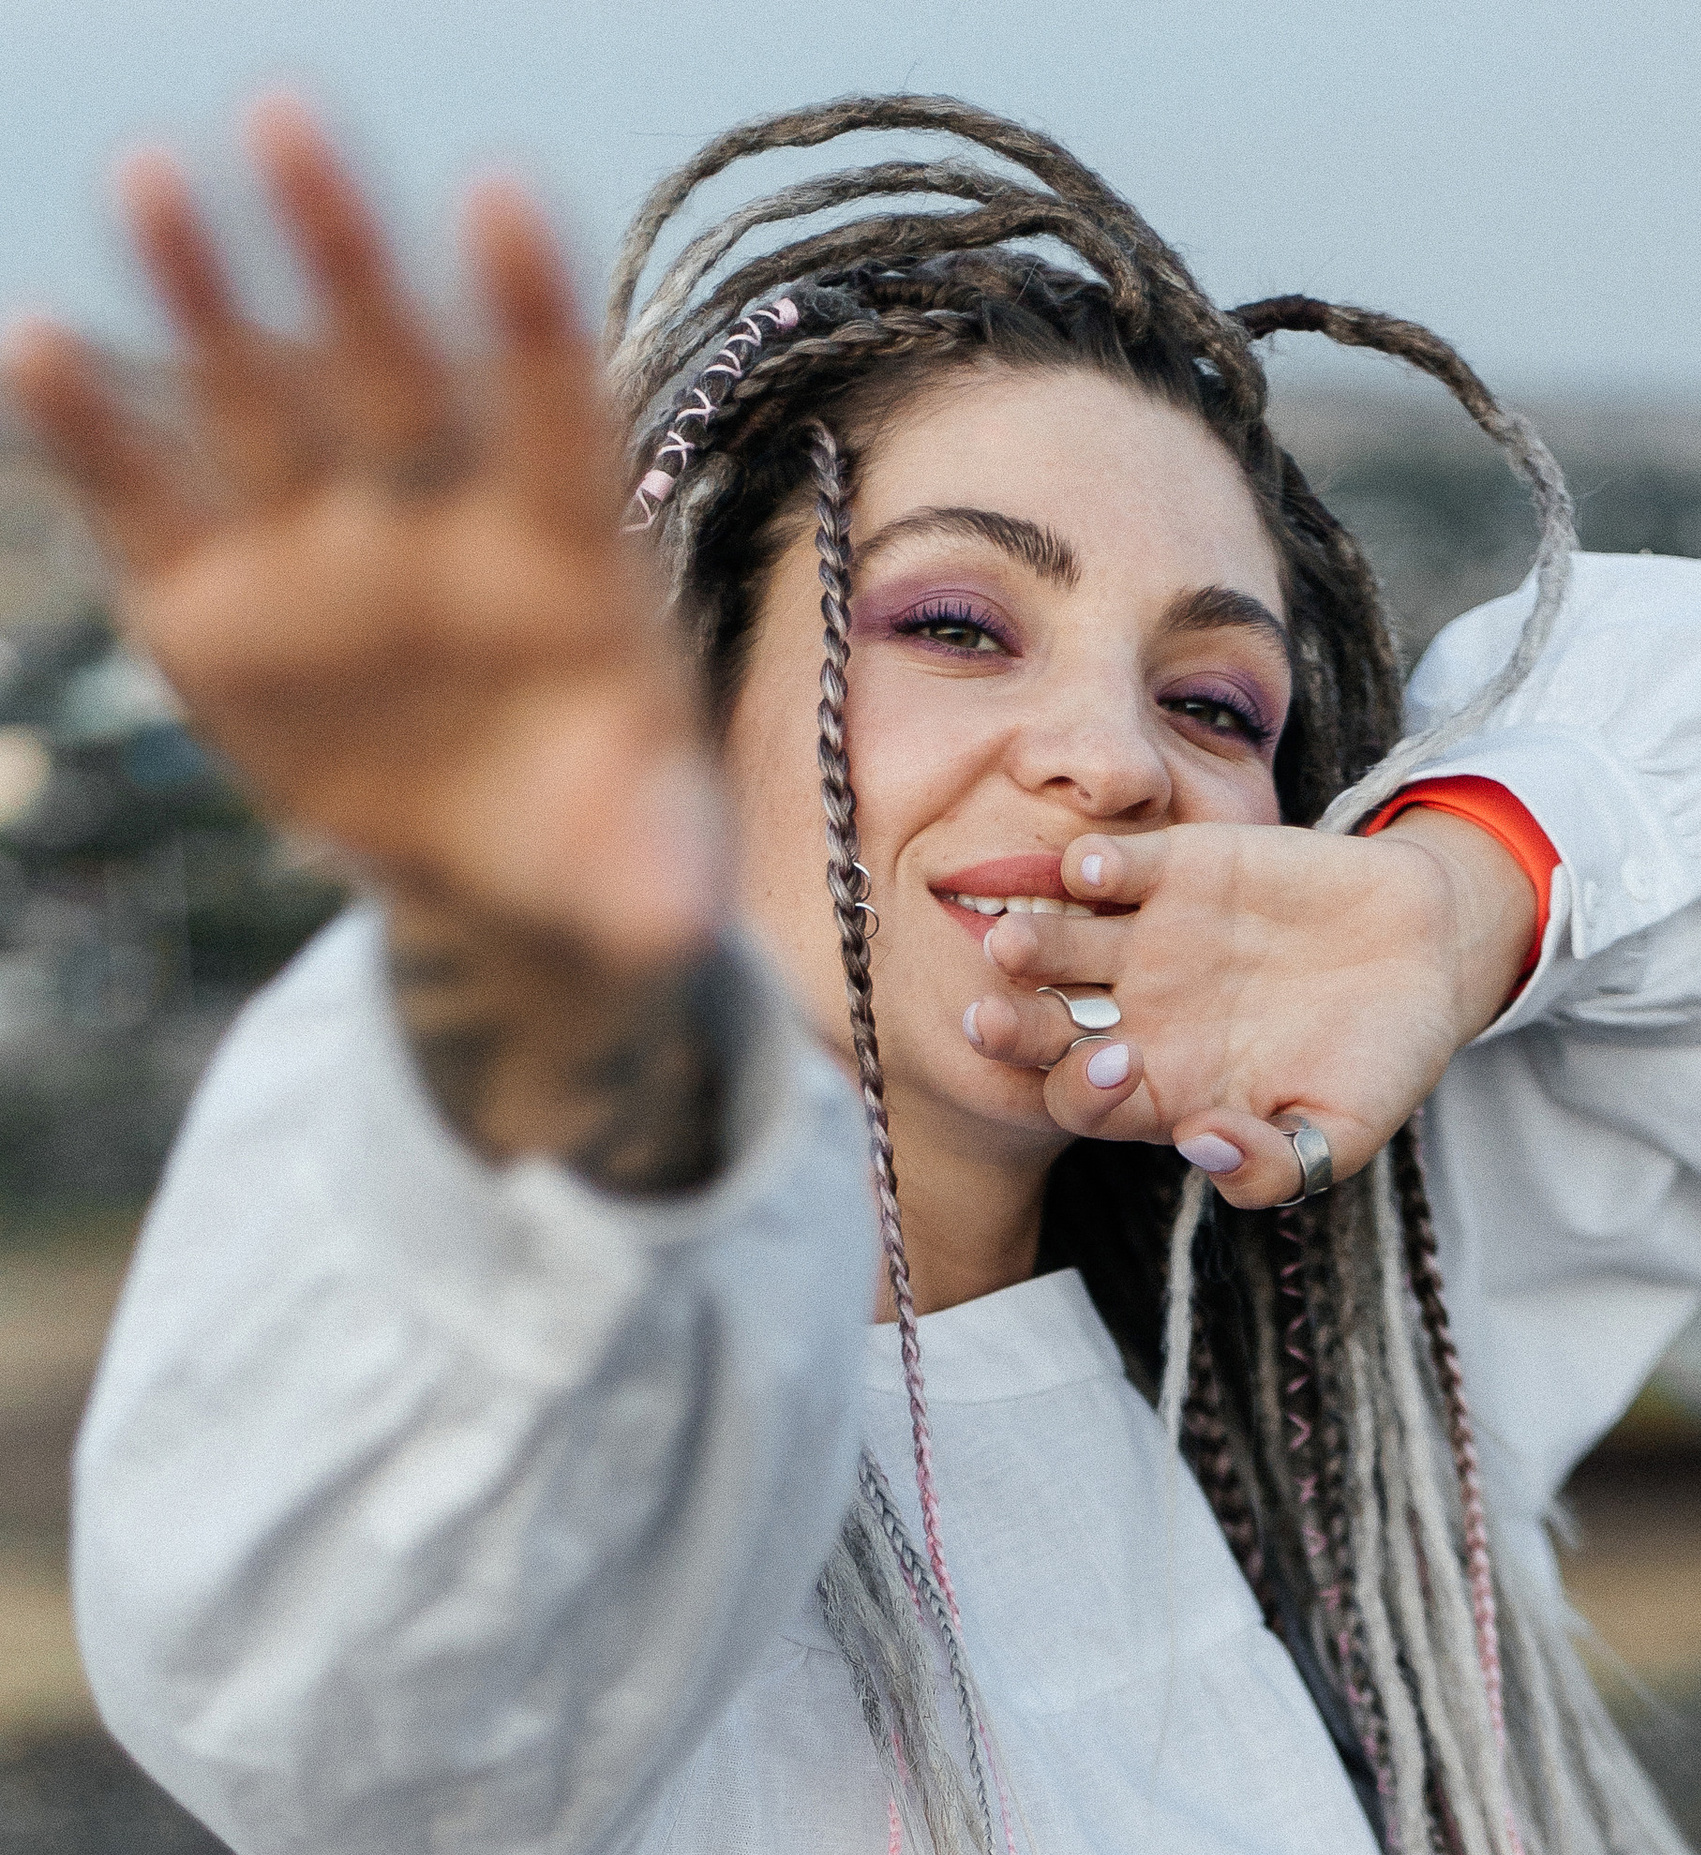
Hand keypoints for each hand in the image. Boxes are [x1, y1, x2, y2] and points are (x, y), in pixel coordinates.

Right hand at [1, 97, 719, 970]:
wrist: (503, 866)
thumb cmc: (601, 829)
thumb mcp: (644, 864)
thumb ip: (660, 875)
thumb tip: (672, 929)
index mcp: (564, 549)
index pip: (553, 408)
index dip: (526, 309)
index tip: (499, 197)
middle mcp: (433, 516)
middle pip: (389, 363)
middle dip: (341, 250)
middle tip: (288, 114)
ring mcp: (317, 548)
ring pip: (259, 398)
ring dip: (203, 291)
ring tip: (154, 180)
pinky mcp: (216, 603)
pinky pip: (148, 503)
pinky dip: (91, 431)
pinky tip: (34, 347)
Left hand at [957, 810, 1539, 1206]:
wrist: (1430, 950)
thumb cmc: (1382, 1058)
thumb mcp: (1343, 1132)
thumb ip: (1274, 1166)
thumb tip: (1204, 1150)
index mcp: (1163, 1091)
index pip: (1087, 1104)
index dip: (1083, 1095)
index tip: (1114, 1072)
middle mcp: (1138, 1017)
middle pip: (1046, 1029)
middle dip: (1016, 1029)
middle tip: (991, 1019)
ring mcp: (1148, 942)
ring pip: (1059, 946)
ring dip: (1032, 944)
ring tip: (1014, 944)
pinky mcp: (1176, 870)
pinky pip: (1112, 866)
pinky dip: (1094, 865)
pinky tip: (1092, 871)